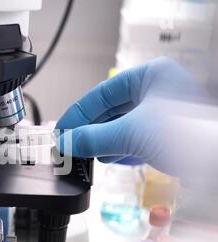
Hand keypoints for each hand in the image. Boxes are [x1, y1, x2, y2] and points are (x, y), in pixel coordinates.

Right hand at [55, 57, 217, 184]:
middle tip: (69, 145)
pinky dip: (118, 149)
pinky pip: (133, 138)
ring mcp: (161, 112)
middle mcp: (155, 90)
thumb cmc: (188, 135)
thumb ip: (93, 137)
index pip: (101, 93)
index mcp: (149, 75)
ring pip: (120, 125)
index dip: (77, 113)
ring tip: (84, 154)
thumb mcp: (130, 133)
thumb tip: (65, 142)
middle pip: (109, 110)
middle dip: (89, 130)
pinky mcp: (164, 133)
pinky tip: (106, 158)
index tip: (61, 130)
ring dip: (101, 141)